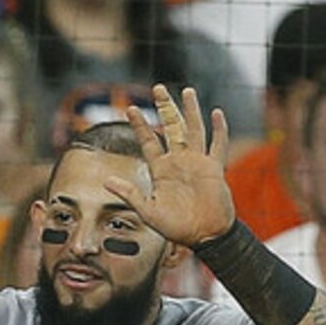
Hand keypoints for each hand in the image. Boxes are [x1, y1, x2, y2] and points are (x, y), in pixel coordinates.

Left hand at [107, 85, 234, 247]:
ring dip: (191, 110)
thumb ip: (130, 194)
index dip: (140, 125)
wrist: (204, 236)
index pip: (149, 141)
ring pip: (194, 129)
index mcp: (161, 170)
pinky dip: (219, 129)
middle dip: (165, 108)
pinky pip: (218, 145)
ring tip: (188, 91)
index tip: (130, 108)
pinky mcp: (214, 168)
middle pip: (171, 127)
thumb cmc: (177, 228)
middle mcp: (179, 162)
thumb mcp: (148, 211)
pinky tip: (217, 113)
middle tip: (158, 88)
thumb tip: (106, 181)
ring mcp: (197, 163)